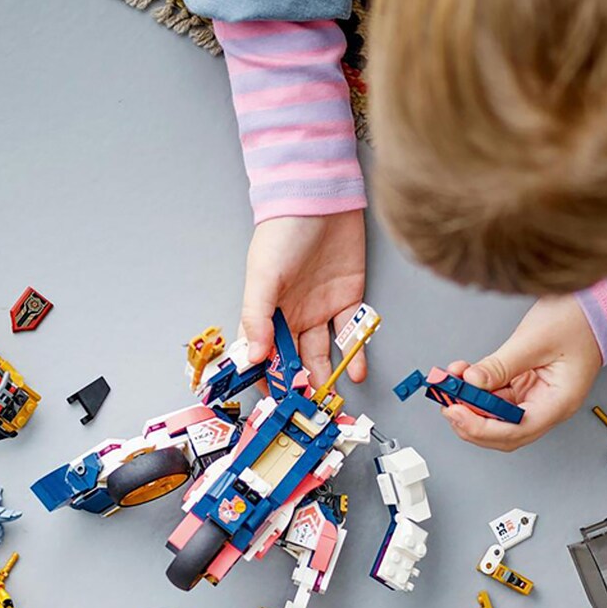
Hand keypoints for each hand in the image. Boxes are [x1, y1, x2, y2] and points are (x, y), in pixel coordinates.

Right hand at [240, 211, 365, 385]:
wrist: (320, 198)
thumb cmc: (282, 233)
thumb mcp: (263, 278)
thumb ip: (257, 318)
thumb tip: (253, 356)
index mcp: (266, 312)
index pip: (263, 355)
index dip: (268, 378)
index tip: (275, 401)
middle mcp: (292, 315)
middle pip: (294, 359)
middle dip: (300, 385)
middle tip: (307, 408)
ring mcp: (321, 310)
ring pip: (322, 353)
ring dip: (325, 376)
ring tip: (331, 398)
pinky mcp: (349, 300)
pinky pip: (351, 335)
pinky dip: (353, 354)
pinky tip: (353, 372)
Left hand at [442, 295, 602, 450]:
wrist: (595, 304)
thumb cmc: (579, 321)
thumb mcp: (533, 341)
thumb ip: (499, 366)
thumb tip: (470, 382)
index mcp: (558, 402)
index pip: (515, 431)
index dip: (480, 428)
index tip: (456, 412)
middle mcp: (547, 405)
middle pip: (502, 432)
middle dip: (470, 421)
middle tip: (446, 402)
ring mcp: (535, 397)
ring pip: (494, 416)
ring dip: (469, 403)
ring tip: (449, 384)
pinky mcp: (524, 385)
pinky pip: (495, 397)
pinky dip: (476, 390)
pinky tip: (461, 375)